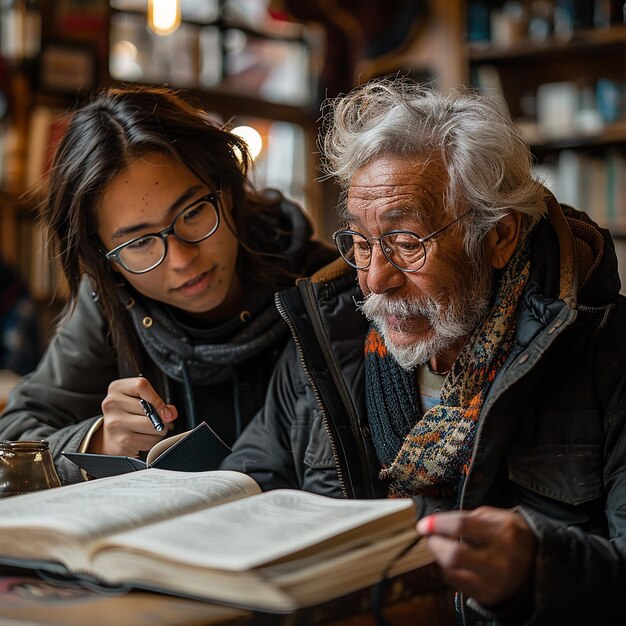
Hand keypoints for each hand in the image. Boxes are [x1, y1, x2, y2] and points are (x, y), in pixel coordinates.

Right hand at [88, 377, 177, 456]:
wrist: (110, 437)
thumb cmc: (129, 414)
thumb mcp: (139, 400)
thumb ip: (156, 401)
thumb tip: (171, 413)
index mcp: (117, 388)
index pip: (141, 386)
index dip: (157, 398)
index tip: (164, 408)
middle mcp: (112, 404)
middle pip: (150, 409)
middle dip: (162, 418)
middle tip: (158, 420)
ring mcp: (114, 423)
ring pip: (153, 426)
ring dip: (159, 430)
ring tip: (151, 429)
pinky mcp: (120, 441)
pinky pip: (149, 441)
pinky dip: (153, 441)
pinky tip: (144, 438)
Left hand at [416, 506, 536, 606]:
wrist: (538, 564)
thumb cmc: (511, 535)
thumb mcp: (497, 517)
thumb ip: (468, 518)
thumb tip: (436, 523)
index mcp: (504, 533)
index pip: (461, 526)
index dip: (438, 524)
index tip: (423, 524)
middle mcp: (501, 561)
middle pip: (453, 554)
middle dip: (435, 543)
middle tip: (431, 537)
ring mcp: (495, 582)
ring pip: (451, 570)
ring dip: (440, 557)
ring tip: (445, 547)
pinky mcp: (488, 596)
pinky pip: (456, 583)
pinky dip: (449, 570)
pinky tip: (456, 562)